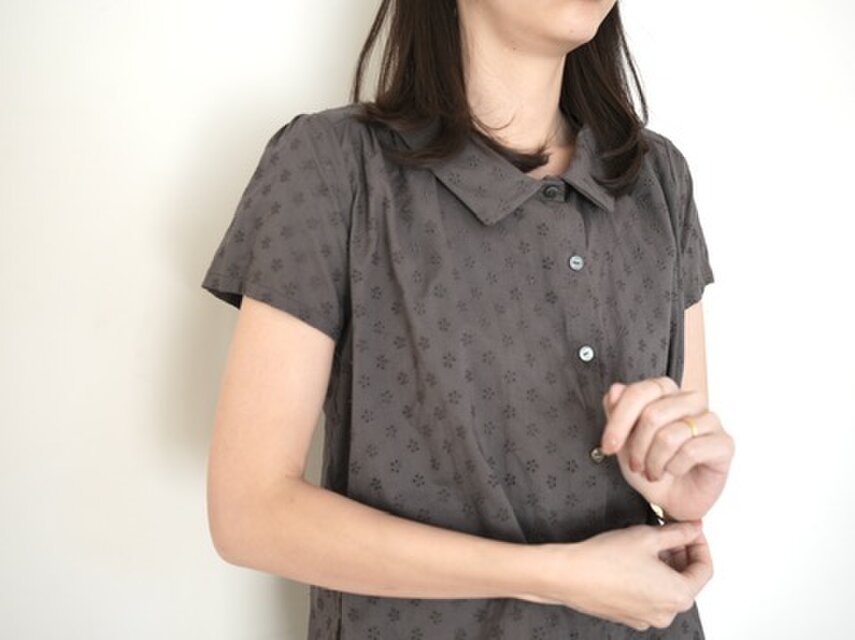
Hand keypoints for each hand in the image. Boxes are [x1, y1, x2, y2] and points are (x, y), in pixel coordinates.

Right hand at [527, 521, 712, 630]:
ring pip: (668, 588)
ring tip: (648, 544)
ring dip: (665, 565)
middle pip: (687, 580)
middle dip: (681, 554)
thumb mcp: (648, 536)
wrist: (571, 576)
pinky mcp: (631, 617)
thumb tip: (693, 529)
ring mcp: (648, 618)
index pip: (704, 569)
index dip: (700, 544)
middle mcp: (667, 613)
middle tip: (668, 532)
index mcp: (679, 595)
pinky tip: (635, 561)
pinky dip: (650, 579)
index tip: (690, 530)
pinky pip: (650, 597)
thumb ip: (678, 533)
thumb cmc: (605, 559)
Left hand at [600, 377, 734, 520]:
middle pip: (653, 414)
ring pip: (670, 435)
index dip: (619, 419)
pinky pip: (691, 451)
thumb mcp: (624, 442)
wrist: (672, 499)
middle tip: (636, 466)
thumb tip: (615, 390)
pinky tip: (675, 472)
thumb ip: (616, 413)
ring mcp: (710, 420)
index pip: (640, 392)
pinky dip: (674, 467)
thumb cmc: (650, 466)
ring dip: (654, 462)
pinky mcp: (724, 443)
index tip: (609, 446)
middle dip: (636, 447)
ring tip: (654, 471)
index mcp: (665, 392)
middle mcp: (690, 400)